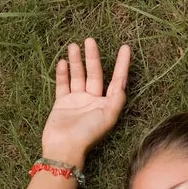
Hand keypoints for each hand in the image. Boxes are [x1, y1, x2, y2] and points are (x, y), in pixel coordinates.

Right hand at [41, 38, 130, 165]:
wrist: (63, 148)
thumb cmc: (88, 135)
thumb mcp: (108, 116)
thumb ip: (117, 98)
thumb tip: (123, 81)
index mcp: (107, 104)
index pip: (116, 79)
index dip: (122, 64)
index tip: (125, 47)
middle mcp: (94, 101)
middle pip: (95, 73)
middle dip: (93, 57)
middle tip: (90, 39)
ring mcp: (77, 101)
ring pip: (78, 76)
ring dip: (77, 61)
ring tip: (74, 45)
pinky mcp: (62, 103)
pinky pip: (63, 85)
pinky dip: (63, 73)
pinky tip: (63, 62)